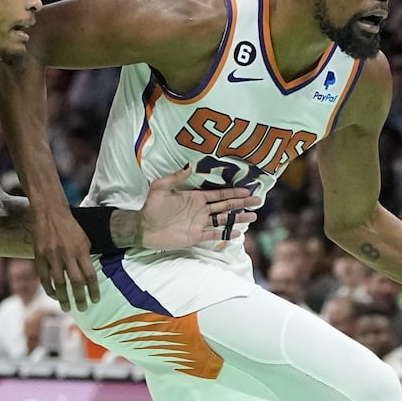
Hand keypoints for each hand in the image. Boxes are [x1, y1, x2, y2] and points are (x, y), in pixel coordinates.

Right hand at [32, 205, 99, 313]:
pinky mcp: (39, 256)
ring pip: (59, 282)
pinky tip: (54, 295)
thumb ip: (86, 257)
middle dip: (79, 298)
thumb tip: (88, 276)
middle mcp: (67, 254)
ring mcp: (52, 256)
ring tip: (66, 307)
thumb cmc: (71, 227)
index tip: (95, 300)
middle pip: (76, 282)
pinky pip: (44, 277)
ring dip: (63, 298)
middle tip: (82, 309)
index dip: (93, 290)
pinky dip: (49, 288)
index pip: (90, 275)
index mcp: (81, 250)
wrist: (50, 212)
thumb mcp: (85, 240)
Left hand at [140, 168, 260, 249]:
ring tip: (253, 216)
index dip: (233, 192)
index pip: (219, 195)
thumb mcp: (161, 187)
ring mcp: (199, 223)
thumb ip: (176, 177)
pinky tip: (238, 233)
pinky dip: (225, 234)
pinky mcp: (195, 236)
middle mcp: (201, 210)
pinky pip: (213, 235)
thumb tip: (190, 164)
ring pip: (223, 220)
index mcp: (196, 198)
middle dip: (242, 203)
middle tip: (258, 201)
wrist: (144, 228)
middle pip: (226, 206)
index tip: (247, 190)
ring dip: (238, 218)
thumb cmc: (151, 207)